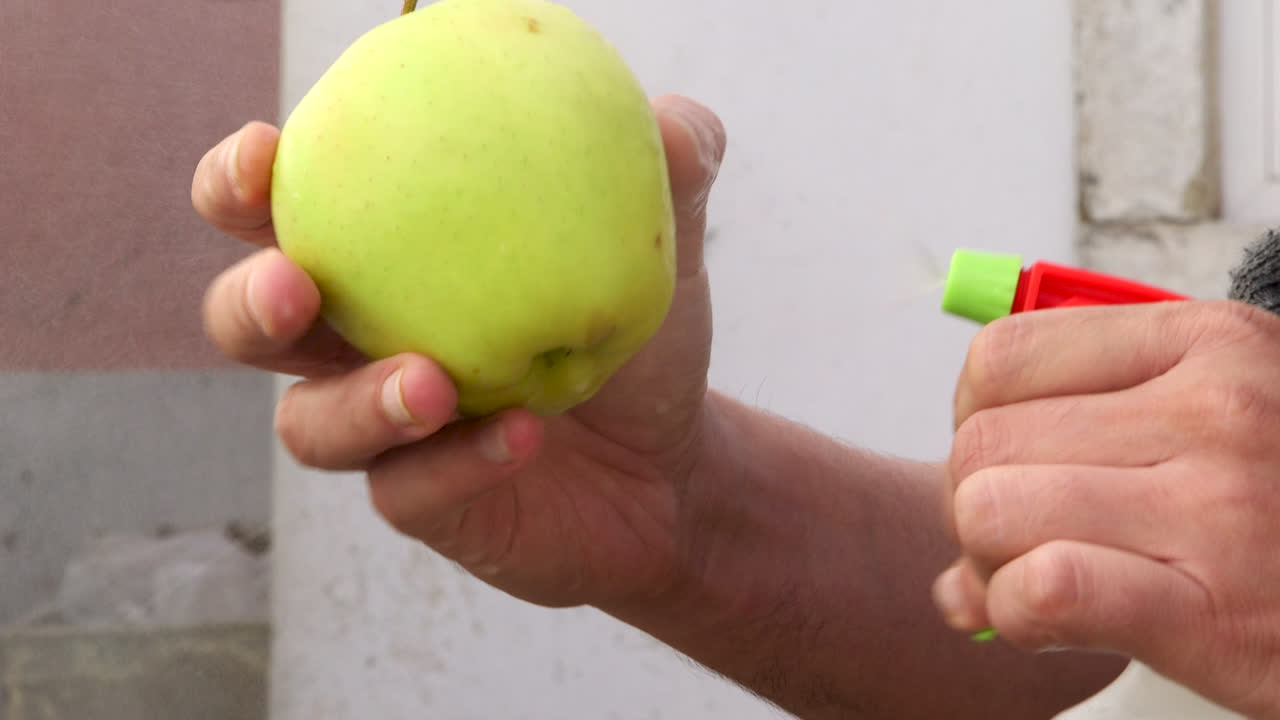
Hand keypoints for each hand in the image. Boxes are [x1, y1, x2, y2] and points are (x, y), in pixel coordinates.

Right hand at [192, 95, 726, 611]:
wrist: (673, 464)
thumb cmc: (640, 337)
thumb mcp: (662, 252)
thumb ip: (670, 173)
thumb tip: (681, 121)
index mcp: (384, 260)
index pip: (280, 212)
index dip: (242, 184)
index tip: (265, 152)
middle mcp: (361, 345)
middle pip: (245, 325)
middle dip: (252, 302)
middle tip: (296, 286)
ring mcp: (383, 433)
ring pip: (311, 426)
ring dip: (360, 402)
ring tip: (436, 384)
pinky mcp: (420, 506)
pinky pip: (408, 492)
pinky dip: (459, 463)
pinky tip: (523, 436)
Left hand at [933, 300, 1279, 717]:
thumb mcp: (1219, 420)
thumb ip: (1086, 435)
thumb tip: (962, 510)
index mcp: (1207, 342)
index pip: (1000, 357)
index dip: (977, 419)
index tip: (1013, 460)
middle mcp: (1216, 410)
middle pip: (983, 444)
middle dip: (975, 503)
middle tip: (1021, 539)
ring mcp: (1220, 508)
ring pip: (990, 511)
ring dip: (989, 563)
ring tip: (1041, 579)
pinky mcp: (1217, 612)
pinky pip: (1045, 589)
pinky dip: (1018, 612)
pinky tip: (1053, 620)